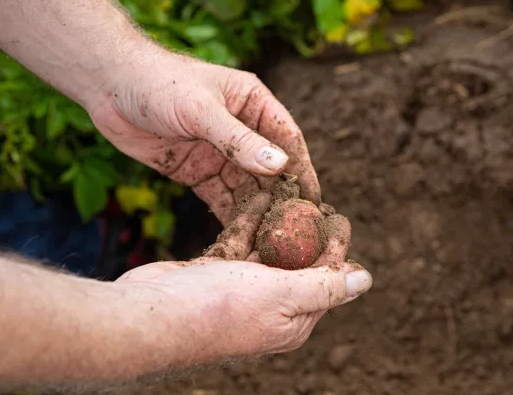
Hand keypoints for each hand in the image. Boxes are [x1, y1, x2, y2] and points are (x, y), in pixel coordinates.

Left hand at [88, 46, 319, 224]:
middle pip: (269, 168)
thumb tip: (279, 166)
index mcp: (253, 103)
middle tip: (295, 230)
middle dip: (280, 197)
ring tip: (270, 240)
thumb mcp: (201, 110)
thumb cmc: (158, 83)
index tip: (315, 199)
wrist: (107, 86)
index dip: (302, 169)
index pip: (288, 139)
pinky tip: (241, 236)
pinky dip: (230, 215)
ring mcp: (219, 152)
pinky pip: (220, 196)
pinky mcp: (196, 171)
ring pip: (246, 186)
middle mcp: (241, 129)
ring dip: (257, 210)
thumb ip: (238, 140)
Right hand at [114, 192, 370, 370]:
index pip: (326, 279)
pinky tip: (258, 198)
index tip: (340, 216)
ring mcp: (239, 291)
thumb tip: (364, 281)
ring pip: (267, 250)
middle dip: (307, 231)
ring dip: (278, 222)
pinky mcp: (214, 274)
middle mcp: (269, 308)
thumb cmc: (218, 310)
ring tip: (289, 191)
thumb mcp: (282, 296)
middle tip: (314, 200)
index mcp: (292, 321)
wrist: (147, 316)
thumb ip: (323, 286)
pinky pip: (239, 243)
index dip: (335, 247)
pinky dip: (248, 222)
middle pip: (297, 263)